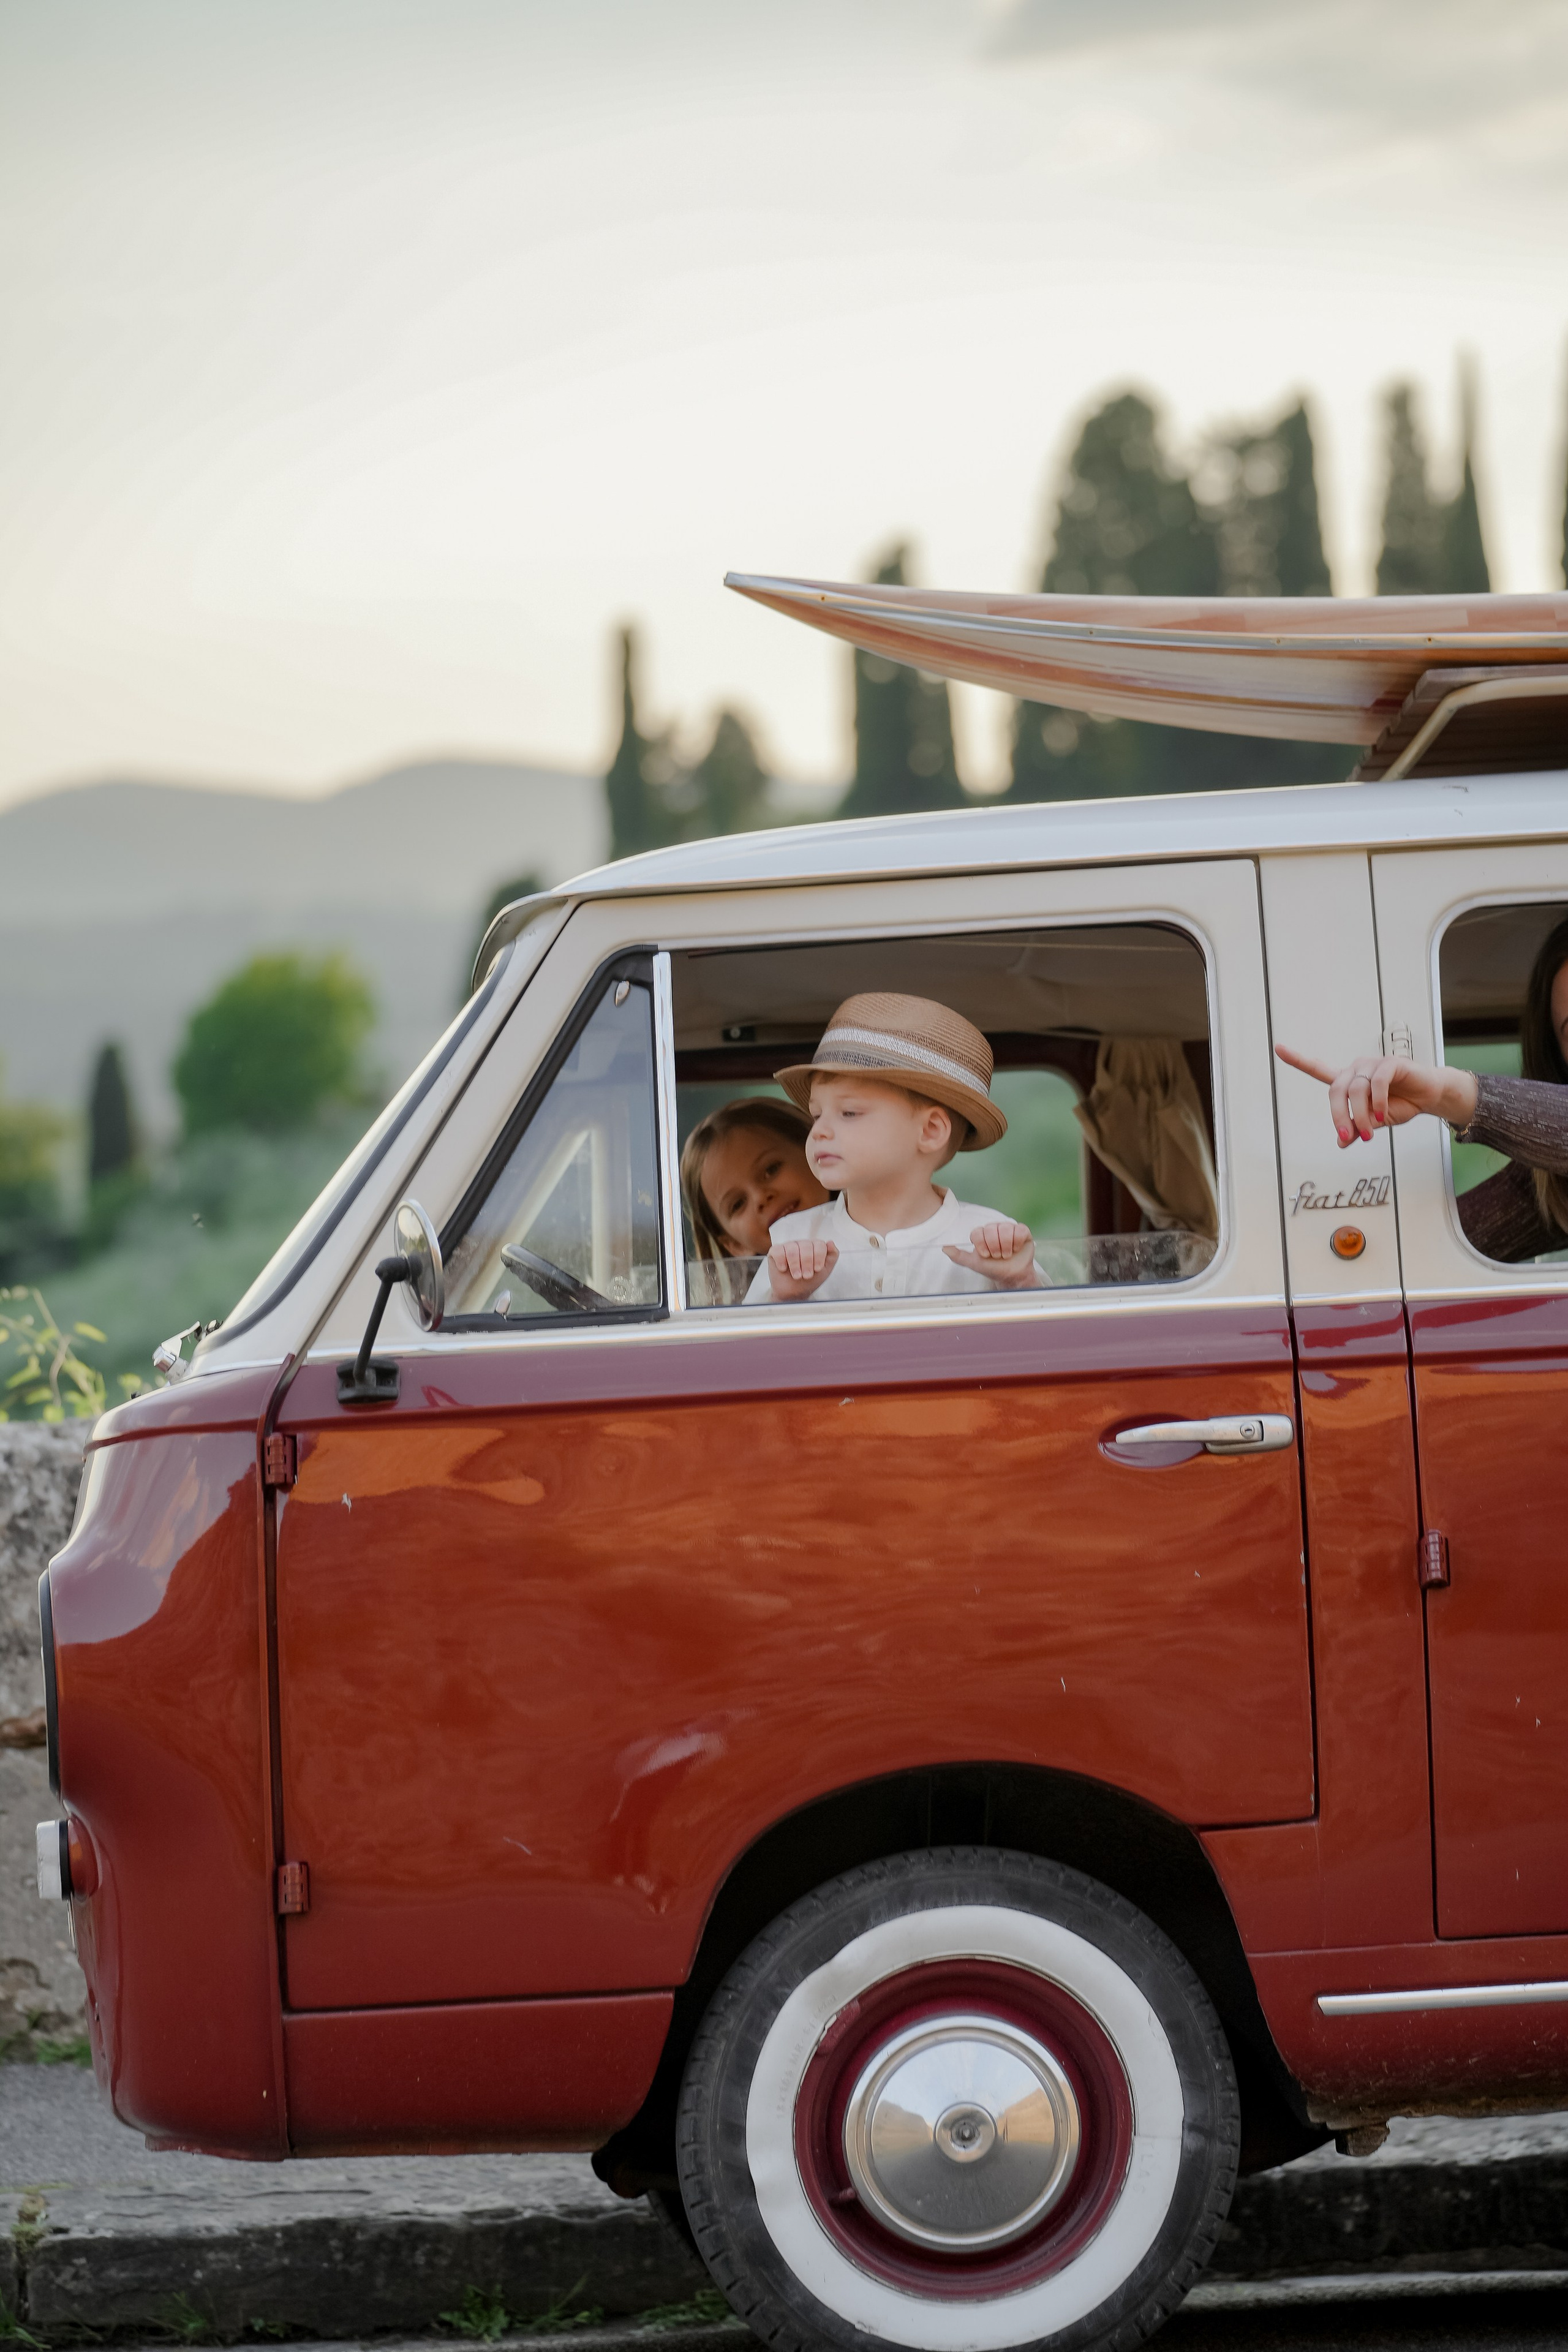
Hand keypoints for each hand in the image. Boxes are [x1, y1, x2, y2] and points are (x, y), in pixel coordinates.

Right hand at [768, 1236, 838, 1299]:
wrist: (794, 1293)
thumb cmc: (809, 1281)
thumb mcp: (825, 1270)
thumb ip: (832, 1256)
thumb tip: (830, 1243)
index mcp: (814, 1247)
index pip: (819, 1244)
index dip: (818, 1257)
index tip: (817, 1269)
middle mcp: (801, 1244)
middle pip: (806, 1246)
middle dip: (807, 1263)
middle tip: (806, 1275)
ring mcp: (788, 1247)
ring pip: (792, 1248)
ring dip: (795, 1264)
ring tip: (796, 1275)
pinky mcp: (776, 1252)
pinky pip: (778, 1250)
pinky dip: (781, 1261)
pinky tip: (784, 1269)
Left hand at [944, 1220, 1037, 1287]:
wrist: (1011, 1275)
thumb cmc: (992, 1269)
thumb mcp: (974, 1264)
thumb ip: (958, 1256)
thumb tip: (945, 1248)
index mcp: (982, 1233)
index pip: (978, 1232)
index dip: (982, 1244)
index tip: (986, 1255)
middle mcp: (994, 1228)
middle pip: (991, 1229)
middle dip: (994, 1246)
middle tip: (997, 1256)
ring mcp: (1008, 1229)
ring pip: (1006, 1229)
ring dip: (1006, 1246)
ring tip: (1007, 1254)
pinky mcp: (1022, 1231)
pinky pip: (1020, 1230)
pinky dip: (1017, 1242)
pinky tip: (1016, 1249)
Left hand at [1275, 1044, 1477, 1145]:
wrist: (1430, 1097)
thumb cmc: (1401, 1105)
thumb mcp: (1375, 1123)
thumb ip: (1357, 1128)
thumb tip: (1340, 1142)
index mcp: (1348, 1082)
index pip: (1318, 1069)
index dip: (1298, 1059)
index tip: (1278, 1048)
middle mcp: (1356, 1070)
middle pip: (1335, 1090)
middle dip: (1339, 1116)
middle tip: (1348, 1136)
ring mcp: (1372, 1064)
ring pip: (1356, 1090)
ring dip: (1360, 1115)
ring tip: (1369, 1133)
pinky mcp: (1390, 1064)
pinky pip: (1377, 1082)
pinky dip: (1377, 1101)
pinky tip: (1382, 1115)